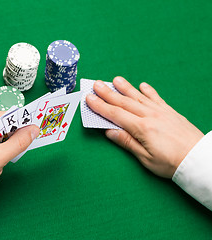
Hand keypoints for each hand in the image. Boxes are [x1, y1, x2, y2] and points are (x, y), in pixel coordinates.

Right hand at [86, 77, 203, 177]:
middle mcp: (150, 116)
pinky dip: (148, 91)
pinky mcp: (170, 112)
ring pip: (139, 97)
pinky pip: (157, 98)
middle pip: (124, 102)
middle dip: (108, 93)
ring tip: (115, 80)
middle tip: (96, 84)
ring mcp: (161, 112)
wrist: (199, 159)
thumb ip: (127, 142)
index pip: (115, 114)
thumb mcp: (146, 159)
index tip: (89, 98)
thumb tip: (109, 132)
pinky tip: (142, 85)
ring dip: (125, 88)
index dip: (100, 106)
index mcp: (142, 128)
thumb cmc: (172, 162)